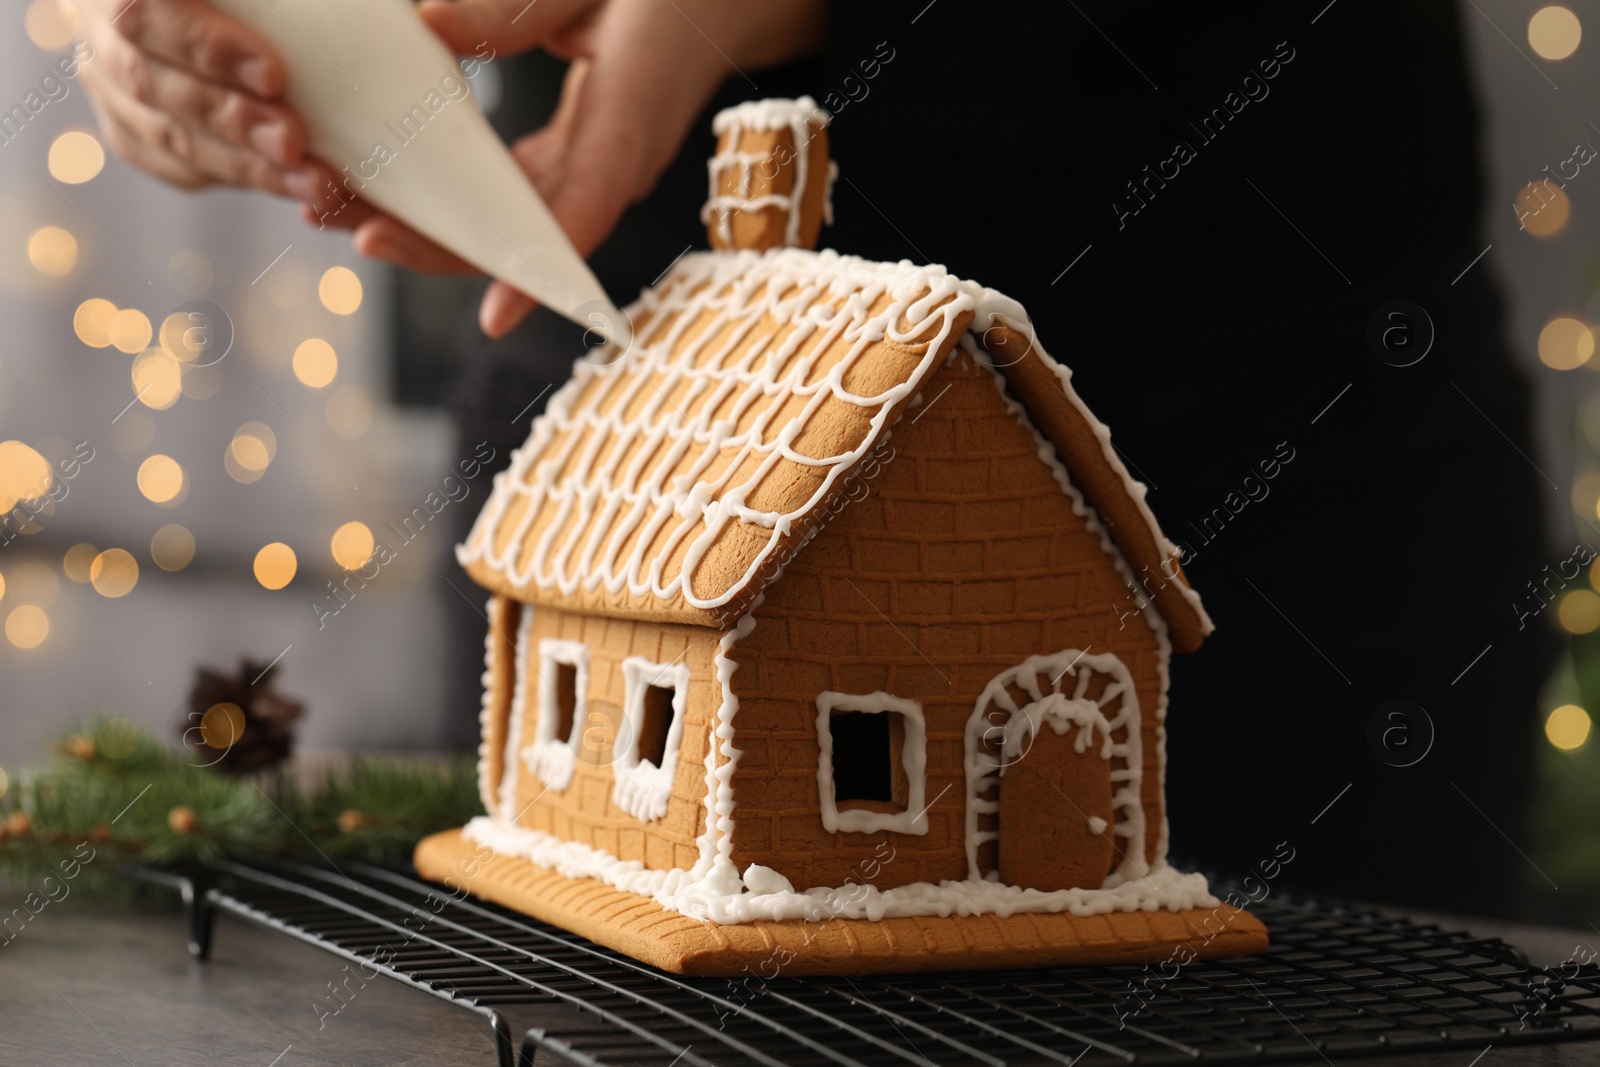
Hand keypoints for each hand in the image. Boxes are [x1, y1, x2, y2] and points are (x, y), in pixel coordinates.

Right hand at [77, 0, 335, 196]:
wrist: (207, 8)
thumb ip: (266, 2)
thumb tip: (334, 15)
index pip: (143, 13)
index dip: (206, 48)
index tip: (274, 77)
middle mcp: (98, 31)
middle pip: (152, 84)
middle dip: (232, 120)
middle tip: (295, 143)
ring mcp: (107, 84)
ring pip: (165, 136)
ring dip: (246, 166)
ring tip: (314, 184)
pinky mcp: (128, 130)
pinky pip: (174, 165)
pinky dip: (233, 176)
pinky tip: (289, 186)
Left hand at [314, 0, 826, 337]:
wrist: (727, 3)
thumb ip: (517, 7)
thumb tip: (430, 25)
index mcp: (631, 115)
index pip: (588, 205)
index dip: (541, 268)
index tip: (495, 317)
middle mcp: (619, 160)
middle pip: (532, 233)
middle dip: (446, 246)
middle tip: (360, 234)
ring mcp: (602, 168)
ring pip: (518, 224)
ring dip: (439, 228)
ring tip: (352, 213)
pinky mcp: (585, 161)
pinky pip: (520, 199)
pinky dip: (460, 202)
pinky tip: (396, 190)